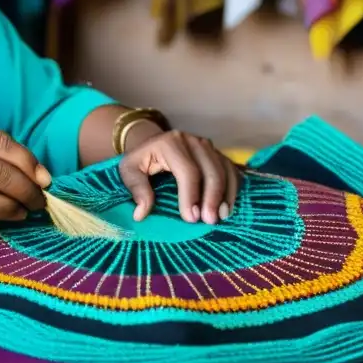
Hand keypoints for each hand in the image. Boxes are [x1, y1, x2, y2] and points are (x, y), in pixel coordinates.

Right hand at [0, 128, 50, 235]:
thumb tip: (32, 177)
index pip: (0, 139)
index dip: (28, 158)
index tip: (44, 177)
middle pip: (2, 156)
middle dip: (30, 178)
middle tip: (42, 196)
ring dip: (22, 194)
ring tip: (32, 208)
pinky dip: (6, 209)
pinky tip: (14, 215)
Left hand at [118, 130, 239, 224]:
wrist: (151, 143)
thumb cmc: (140, 159)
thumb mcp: (129, 170)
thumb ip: (136, 189)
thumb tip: (141, 213)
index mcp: (170, 143)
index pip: (187, 170)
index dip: (191, 195)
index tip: (191, 218)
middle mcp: (192, 141)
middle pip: (210, 170)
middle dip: (212, 197)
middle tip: (209, 221)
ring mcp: (207, 146)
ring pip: (224, 169)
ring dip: (226, 195)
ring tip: (221, 217)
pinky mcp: (217, 153)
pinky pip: (231, 170)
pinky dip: (233, 189)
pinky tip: (227, 207)